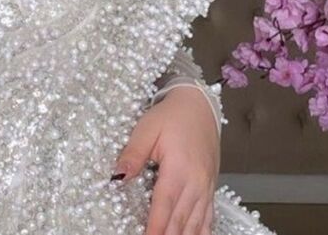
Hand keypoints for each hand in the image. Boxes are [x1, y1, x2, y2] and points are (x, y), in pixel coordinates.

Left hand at [112, 86, 220, 234]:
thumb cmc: (172, 115)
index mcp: (178, 168)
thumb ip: (133, 154)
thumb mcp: (147, 128)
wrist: (199, 105)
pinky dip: (201, 232)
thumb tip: (117, 176)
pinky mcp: (210, 186)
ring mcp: (206, 186)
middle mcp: (196, 182)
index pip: (163, 206)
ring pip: (195, 223)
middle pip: (180, 220)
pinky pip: (209, 216)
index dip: (154, 228)